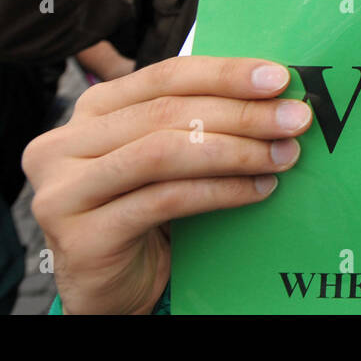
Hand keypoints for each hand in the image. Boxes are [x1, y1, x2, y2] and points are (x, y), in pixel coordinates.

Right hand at [23, 56, 312, 314]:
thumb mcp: (164, 157)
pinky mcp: (80, 237)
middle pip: (168, 113)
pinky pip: (165, 201)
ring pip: (164, 153)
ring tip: (283, 155)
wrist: (109, 288)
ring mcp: (63, 191)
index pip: (165, 76)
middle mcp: (64, 144)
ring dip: (236, 151)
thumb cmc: (145, 213)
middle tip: (296, 120)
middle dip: (242, 113)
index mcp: (91, 110)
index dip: (225, 73)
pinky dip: (220, 192)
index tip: (279, 78)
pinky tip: (258, 189)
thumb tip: (275, 98)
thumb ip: (195, 122)